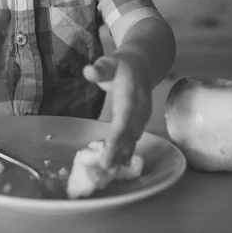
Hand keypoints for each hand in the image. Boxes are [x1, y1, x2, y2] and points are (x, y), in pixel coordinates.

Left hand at [83, 54, 151, 168]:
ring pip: (134, 137)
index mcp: (131, 93)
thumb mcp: (109, 62)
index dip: (117, 135)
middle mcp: (140, 107)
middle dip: (119, 150)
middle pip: (130, 131)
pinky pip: (135, 137)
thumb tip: (88, 71)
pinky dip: (127, 150)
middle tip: (106, 167)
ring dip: (123, 154)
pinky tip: (120, 164)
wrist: (141, 65)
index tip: (108, 149)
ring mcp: (143, 115)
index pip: (125, 117)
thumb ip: (100, 68)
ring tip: (111, 170)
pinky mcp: (142, 121)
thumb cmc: (120, 66)